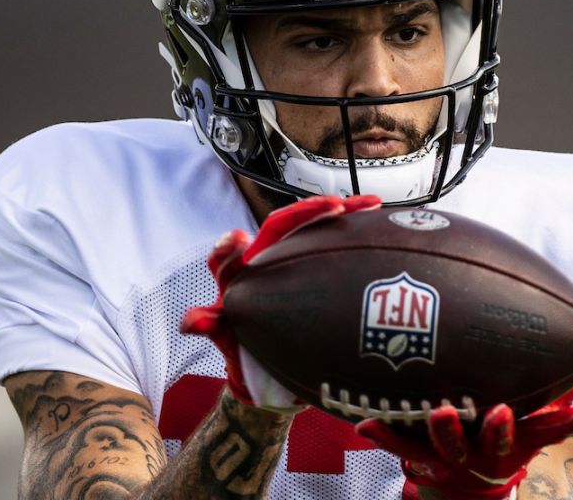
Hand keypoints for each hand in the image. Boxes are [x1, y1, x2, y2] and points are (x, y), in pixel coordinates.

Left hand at [181, 194, 381, 409]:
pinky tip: (380, 224)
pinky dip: (358, 232)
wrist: (269, 367)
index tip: (239, 240)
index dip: (232, 245)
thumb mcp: (227, 340)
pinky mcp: (316, 267)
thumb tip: (192, 320)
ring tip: (369, 204)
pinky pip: (335, 244)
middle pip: (284, 225)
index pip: (232, 251)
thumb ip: (212, 326)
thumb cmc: (244, 350)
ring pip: (314, 228)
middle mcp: (264, 260)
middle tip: (336, 206)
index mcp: (238, 274)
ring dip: (343, 211)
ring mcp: (292, 261)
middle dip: (311, 211)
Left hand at [356, 339, 572, 499]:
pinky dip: (386, 434)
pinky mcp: (423, 458)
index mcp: (519, 439)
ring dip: (446, 430)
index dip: (565, 422)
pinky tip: (365, 422)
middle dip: (499, 429)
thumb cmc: (511, 436)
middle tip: (497, 410)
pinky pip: (402, 447)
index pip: (546, 429)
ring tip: (439, 411)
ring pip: (450, 446)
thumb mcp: (545, 415)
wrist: (471, 490)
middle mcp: (489, 453)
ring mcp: (455, 458)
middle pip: (497, 442)